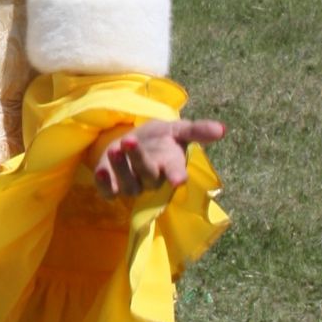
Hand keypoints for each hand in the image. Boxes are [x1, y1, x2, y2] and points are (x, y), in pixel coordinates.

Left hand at [91, 117, 225, 198]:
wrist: (134, 142)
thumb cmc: (160, 138)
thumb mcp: (177, 129)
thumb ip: (197, 130)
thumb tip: (222, 129)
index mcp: (171, 165)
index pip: (176, 172)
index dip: (176, 175)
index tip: (179, 180)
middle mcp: (153, 179)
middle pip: (148, 175)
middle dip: (138, 159)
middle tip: (129, 141)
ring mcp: (133, 185)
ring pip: (128, 184)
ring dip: (120, 168)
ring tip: (114, 149)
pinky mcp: (113, 187)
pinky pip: (109, 192)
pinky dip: (103, 184)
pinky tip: (99, 171)